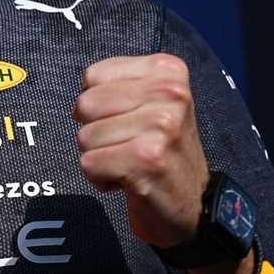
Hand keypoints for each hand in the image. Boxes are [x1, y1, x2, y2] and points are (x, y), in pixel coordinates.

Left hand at [74, 53, 208, 248]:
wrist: (192, 203)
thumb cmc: (161, 149)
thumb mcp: (150, 101)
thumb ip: (117, 85)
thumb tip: (80, 96)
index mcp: (167, 70)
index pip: (93, 75)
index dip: (99, 104)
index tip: (127, 119)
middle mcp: (170, 93)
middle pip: (86, 105)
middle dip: (96, 130)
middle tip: (128, 144)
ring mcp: (161, 126)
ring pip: (85, 136)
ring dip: (100, 156)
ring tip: (130, 161)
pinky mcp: (147, 159)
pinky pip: (89, 164)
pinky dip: (100, 178)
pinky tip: (129, 179)